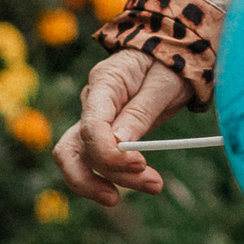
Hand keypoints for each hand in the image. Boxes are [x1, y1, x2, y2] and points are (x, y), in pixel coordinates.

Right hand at [54, 50, 193, 206]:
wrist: (169, 57)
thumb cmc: (168, 65)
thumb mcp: (164, 82)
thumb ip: (140, 111)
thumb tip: (118, 144)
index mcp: (104, 82)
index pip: (91, 126)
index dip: (109, 153)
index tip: (141, 164)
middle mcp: (91, 103)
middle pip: (74, 150)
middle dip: (100, 177)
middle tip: (147, 185)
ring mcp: (92, 120)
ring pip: (80, 162)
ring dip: (105, 183)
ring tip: (152, 186)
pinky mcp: (101, 136)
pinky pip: (95, 163)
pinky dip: (113, 177)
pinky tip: (140, 181)